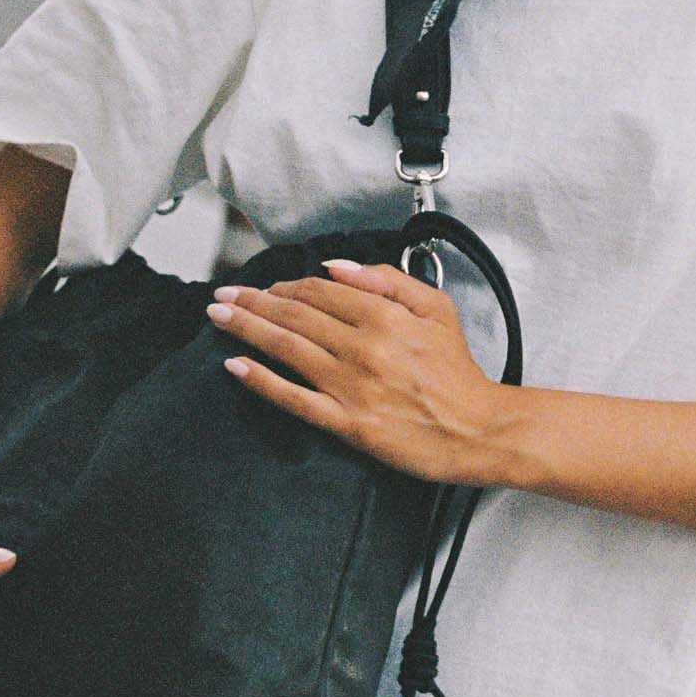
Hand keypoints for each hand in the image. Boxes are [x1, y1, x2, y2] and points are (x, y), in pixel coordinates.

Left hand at [208, 259, 510, 484]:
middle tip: (223, 296)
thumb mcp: (436, 308)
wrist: (477, 430)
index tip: (264, 286)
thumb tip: (338, 267)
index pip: (319, 290)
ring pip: (286, 348)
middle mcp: (362, 347)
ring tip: (218, 317)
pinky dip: (260, 380)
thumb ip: (387, 280)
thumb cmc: (457, 372)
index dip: (285, 284)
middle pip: (293, 314)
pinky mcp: (346, 423)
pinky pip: (292, 398)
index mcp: (383, 316)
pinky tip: (235, 366)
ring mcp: (351, 386)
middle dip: (251, 301)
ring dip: (245, 328)